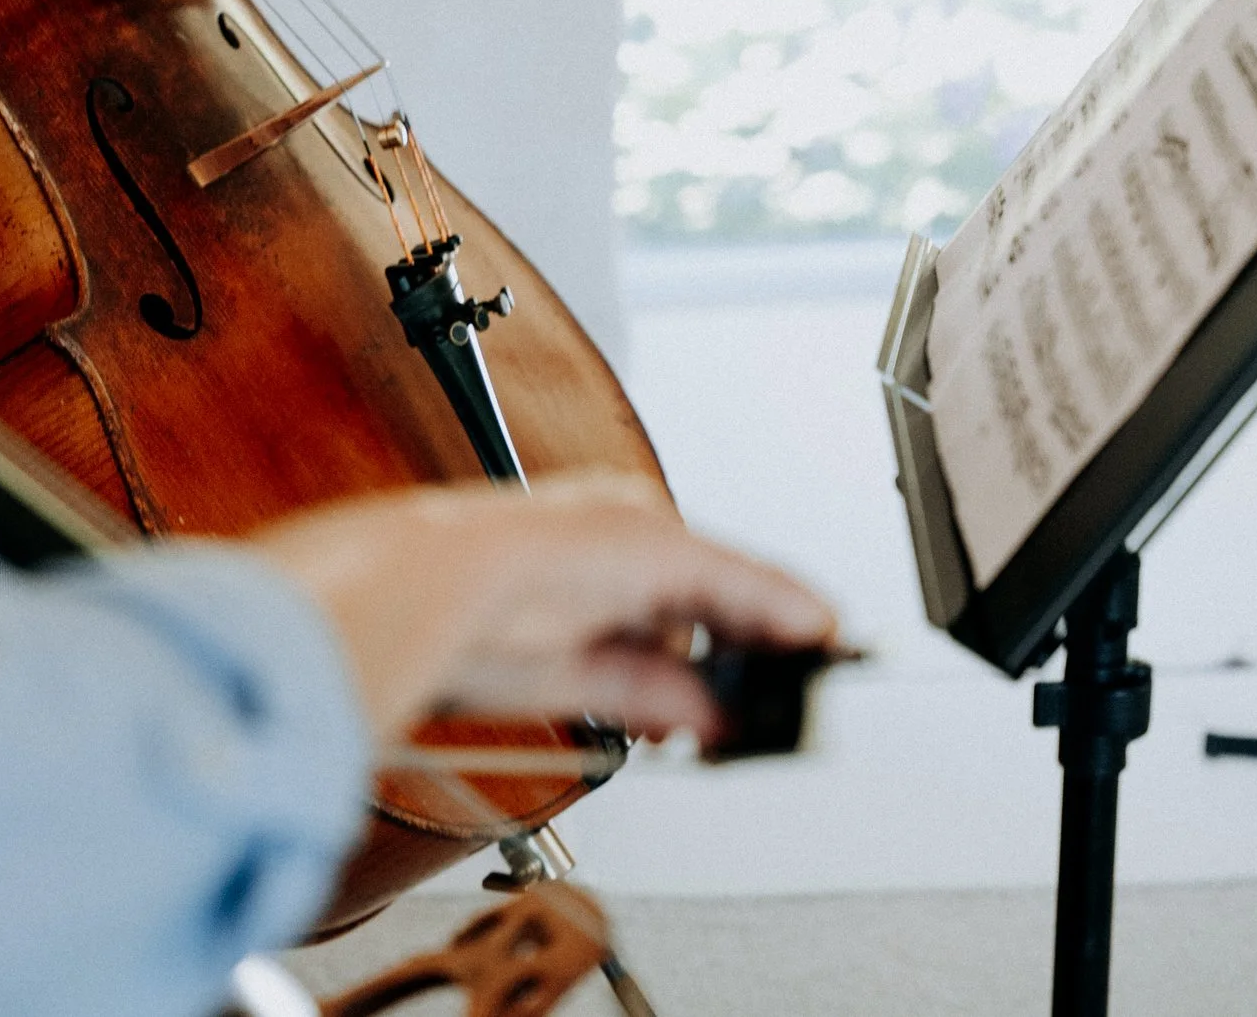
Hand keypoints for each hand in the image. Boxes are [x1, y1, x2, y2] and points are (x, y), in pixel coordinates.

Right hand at [251, 478, 836, 741]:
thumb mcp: (571, 678)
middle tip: (786, 702)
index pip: (666, 612)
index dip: (713, 658)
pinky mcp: (670, 545)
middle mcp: (615, 535)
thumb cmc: (457, 629)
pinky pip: (744, 581)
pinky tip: (823, 636)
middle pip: (710, 601)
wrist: (433, 590)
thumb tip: (703, 721)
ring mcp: (643, 535)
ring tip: (806, 686)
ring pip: (732, 592)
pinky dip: (787, 613)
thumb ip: (647, 694)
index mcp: (574, 558)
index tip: (744, 701)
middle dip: (750, 656)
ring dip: (771, 646)